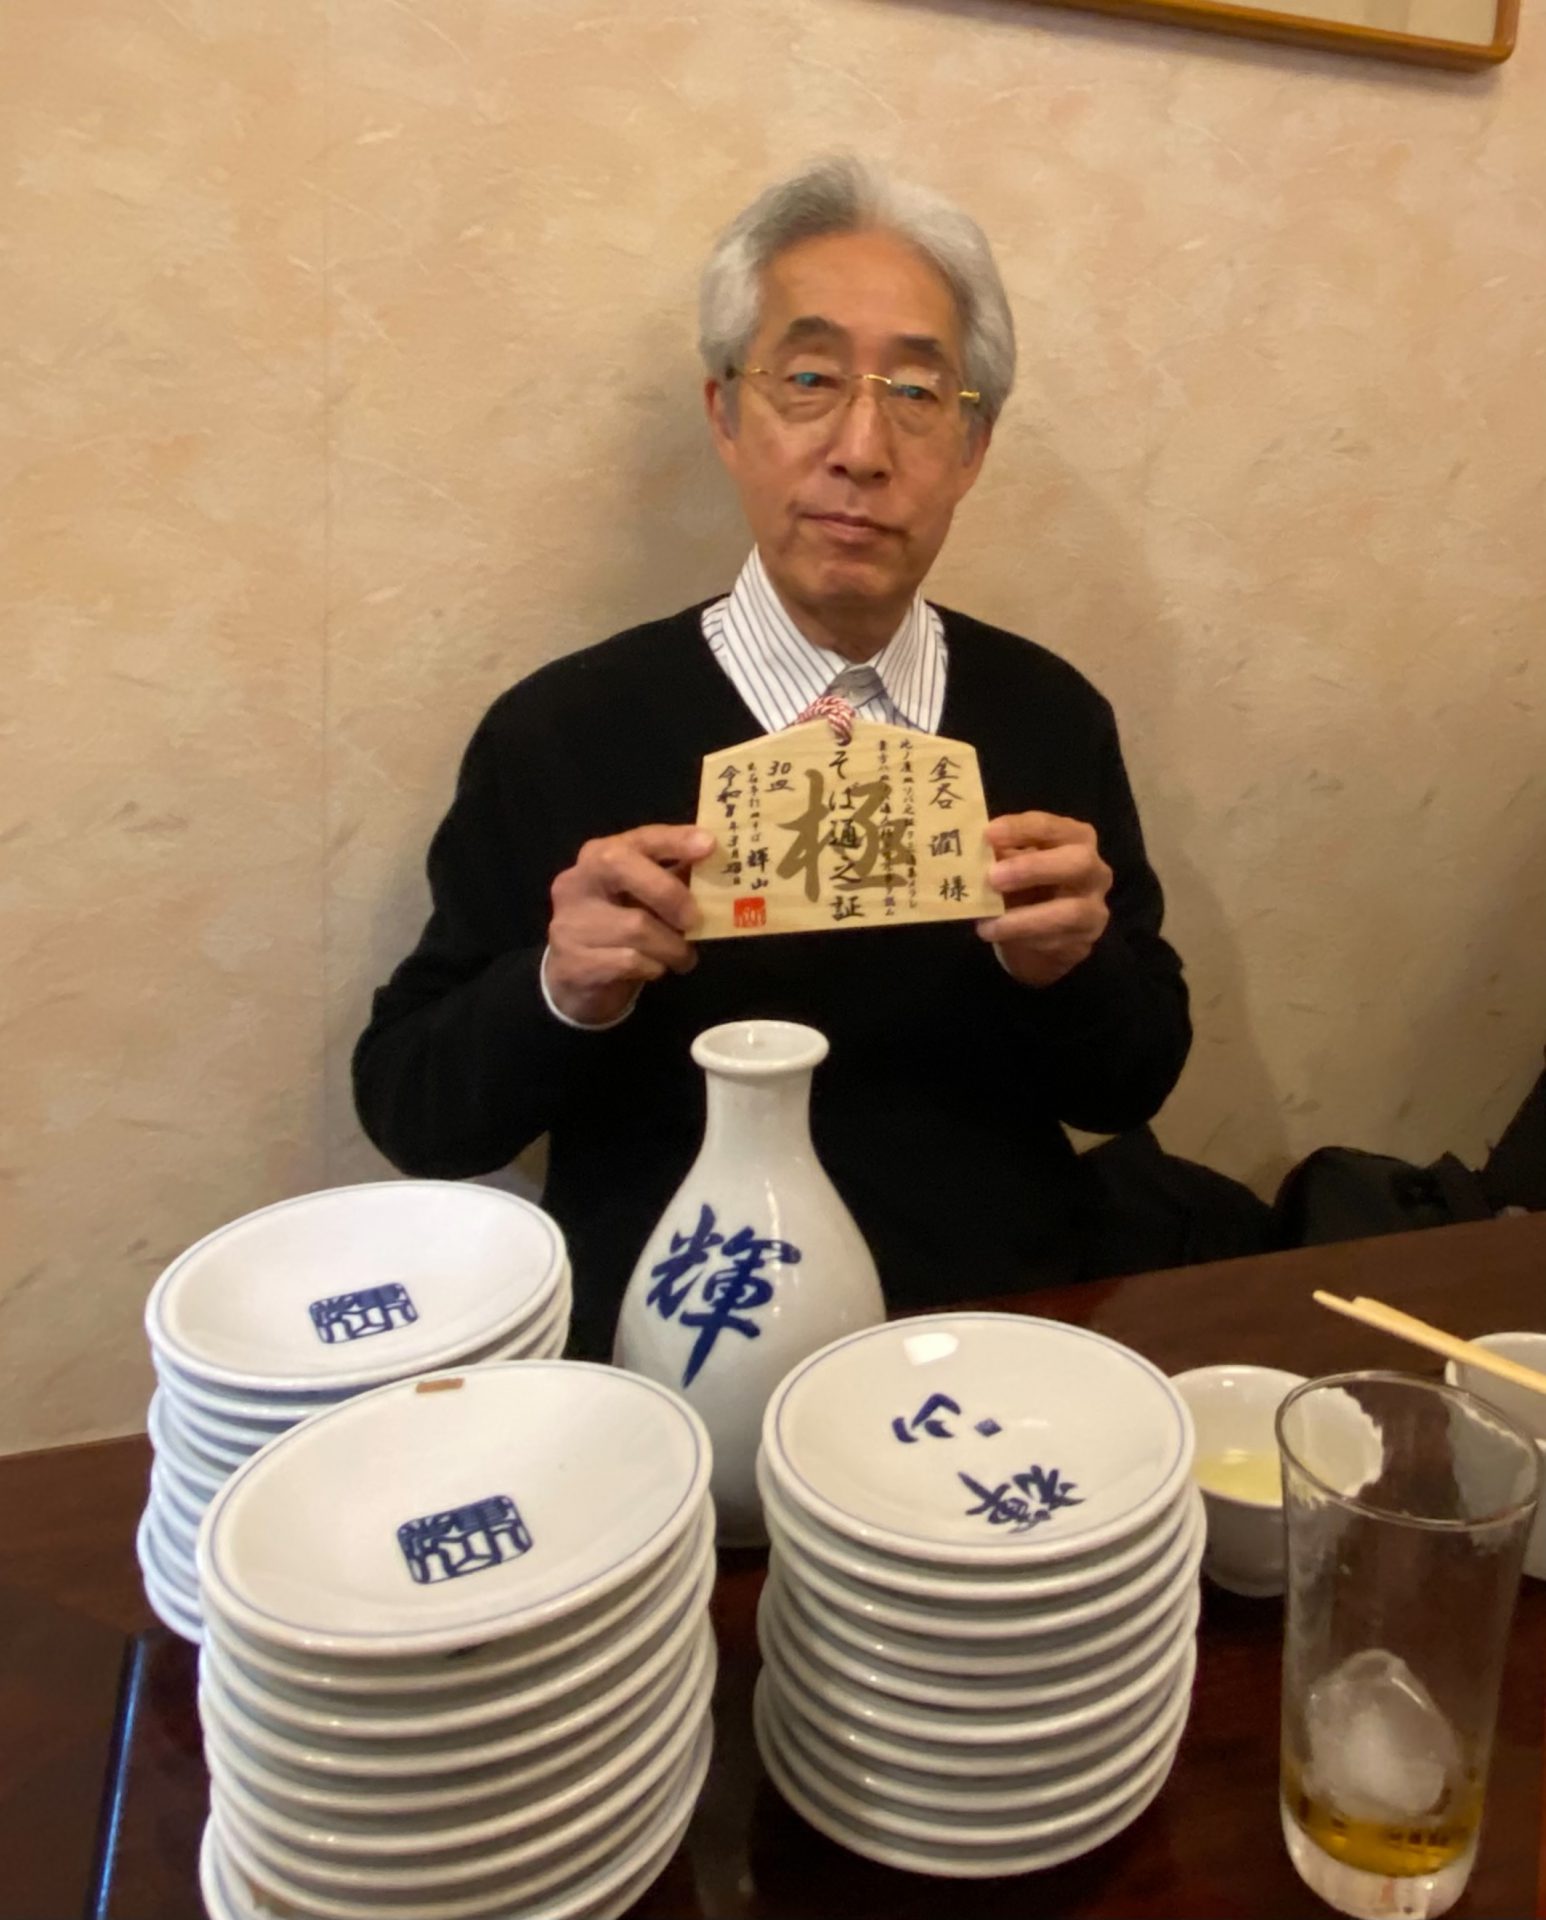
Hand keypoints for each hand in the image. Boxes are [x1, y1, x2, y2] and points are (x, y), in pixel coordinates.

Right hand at [546, 825, 715, 1025]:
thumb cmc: (619, 931)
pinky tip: (654, 969)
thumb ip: (674, 879)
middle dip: (669, 892)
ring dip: (671, 946)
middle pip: (621, 865)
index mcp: (599, 857)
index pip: (639, 838)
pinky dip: (653, 967)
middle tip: (695, 920)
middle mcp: (577, 882)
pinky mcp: (575, 962)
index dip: (674, 839)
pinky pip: (629, 961)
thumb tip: (719, 867)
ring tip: (682, 956)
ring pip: (635, 926)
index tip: (709, 845)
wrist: (575, 983)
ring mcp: (570, 922)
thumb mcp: (643, 899)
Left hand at [976, 812, 1111, 988]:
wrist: (1037, 934)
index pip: (1051, 826)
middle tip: (993, 877)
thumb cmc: (1023, 886)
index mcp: (1074, 838)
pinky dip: (1025, 939)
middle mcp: (1094, 869)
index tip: (988, 834)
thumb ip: (998, 856)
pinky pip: (1059, 941)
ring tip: (987, 925)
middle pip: (1079, 861)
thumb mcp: (1009, 865)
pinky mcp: (1085, 940)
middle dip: (1034, 868)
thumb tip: (969, 850)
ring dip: (1024, 919)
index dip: (1020, 829)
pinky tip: (1001, 937)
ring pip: (1072, 911)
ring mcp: (1094, 907)